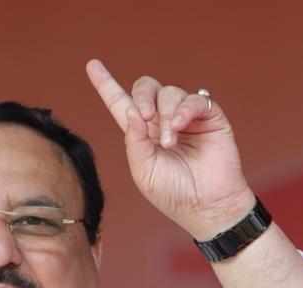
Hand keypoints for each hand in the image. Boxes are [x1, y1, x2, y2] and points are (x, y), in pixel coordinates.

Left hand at [86, 59, 255, 239]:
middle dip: (142, 96)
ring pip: (169, 92)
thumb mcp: (143, 171)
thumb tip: (133, 111)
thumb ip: (134, 141)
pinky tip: (179, 126)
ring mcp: (186, 117)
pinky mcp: (210, 117)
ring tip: (170, 142)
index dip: (106, 84)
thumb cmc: (173, 194)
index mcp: (141, 134)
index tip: (92, 65)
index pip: (120, 103)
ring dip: (166, 114)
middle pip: (145, 87)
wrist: (206, 206)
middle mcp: (162, 121)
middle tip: (145, 116)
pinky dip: (185, 109)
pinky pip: (195, 99)